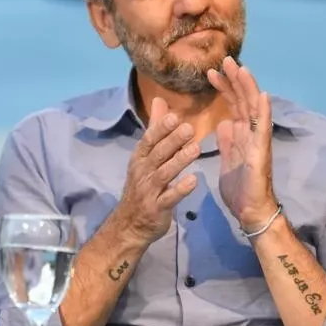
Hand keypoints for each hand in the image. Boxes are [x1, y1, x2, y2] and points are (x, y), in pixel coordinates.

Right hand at [113, 96, 200, 244]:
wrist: (130, 224)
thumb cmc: (142, 186)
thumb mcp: (145, 157)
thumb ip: (155, 129)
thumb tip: (160, 101)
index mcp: (139, 159)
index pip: (148, 140)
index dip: (160, 129)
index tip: (174, 116)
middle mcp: (142, 172)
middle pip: (157, 154)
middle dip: (172, 141)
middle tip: (189, 128)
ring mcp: (148, 191)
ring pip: (163, 174)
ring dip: (179, 161)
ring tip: (196, 149)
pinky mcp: (157, 209)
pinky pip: (169, 198)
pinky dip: (180, 190)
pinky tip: (193, 181)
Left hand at [207, 56, 278, 229]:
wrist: (249, 210)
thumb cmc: (239, 187)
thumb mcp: (227, 159)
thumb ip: (227, 140)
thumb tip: (223, 123)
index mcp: (241, 134)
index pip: (233, 104)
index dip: (224, 87)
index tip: (211, 72)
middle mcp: (252, 133)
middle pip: (243, 100)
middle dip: (235, 79)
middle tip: (225, 59)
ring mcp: (258, 140)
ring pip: (254, 108)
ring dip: (248, 87)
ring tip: (240, 68)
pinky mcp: (261, 151)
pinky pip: (263, 128)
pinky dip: (263, 111)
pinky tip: (262, 95)